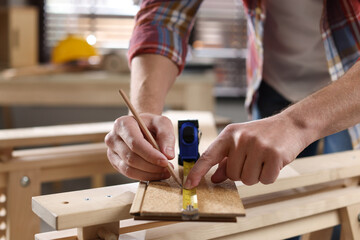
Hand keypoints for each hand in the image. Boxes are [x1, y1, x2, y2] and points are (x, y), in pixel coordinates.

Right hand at [105, 113, 175, 180]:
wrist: (140, 127)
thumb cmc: (150, 124)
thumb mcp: (162, 123)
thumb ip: (167, 136)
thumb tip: (168, 155)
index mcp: (123, 124)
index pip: (135, 143)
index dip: (150, 154)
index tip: (165, 161)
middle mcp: (113, 138)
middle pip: (132, 158)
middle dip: (152, 166)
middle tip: (168, 168)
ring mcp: (112, 152)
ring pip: (130, 169)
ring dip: (149, 173)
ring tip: (165, 171)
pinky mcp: (115, 163)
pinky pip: (129, 174)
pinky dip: (145, 176)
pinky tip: (156, 174)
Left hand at [184, 114, 308, 187]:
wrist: (290, 124)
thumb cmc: (262, 135)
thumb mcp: (240, 142)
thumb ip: (226, 160)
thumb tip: (214, 178)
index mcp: (228, 134)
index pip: (208, 156)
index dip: (197, 172)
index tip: (189, 184)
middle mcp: (240, 138)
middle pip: (232, 175)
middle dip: (243, 173)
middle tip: (253, 160)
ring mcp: (257, 145)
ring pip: (248, 179)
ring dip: (256, 175)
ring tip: (263, 160)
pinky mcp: (274, 154)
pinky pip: (265, 179)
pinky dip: (269, 176)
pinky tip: (273, 162)